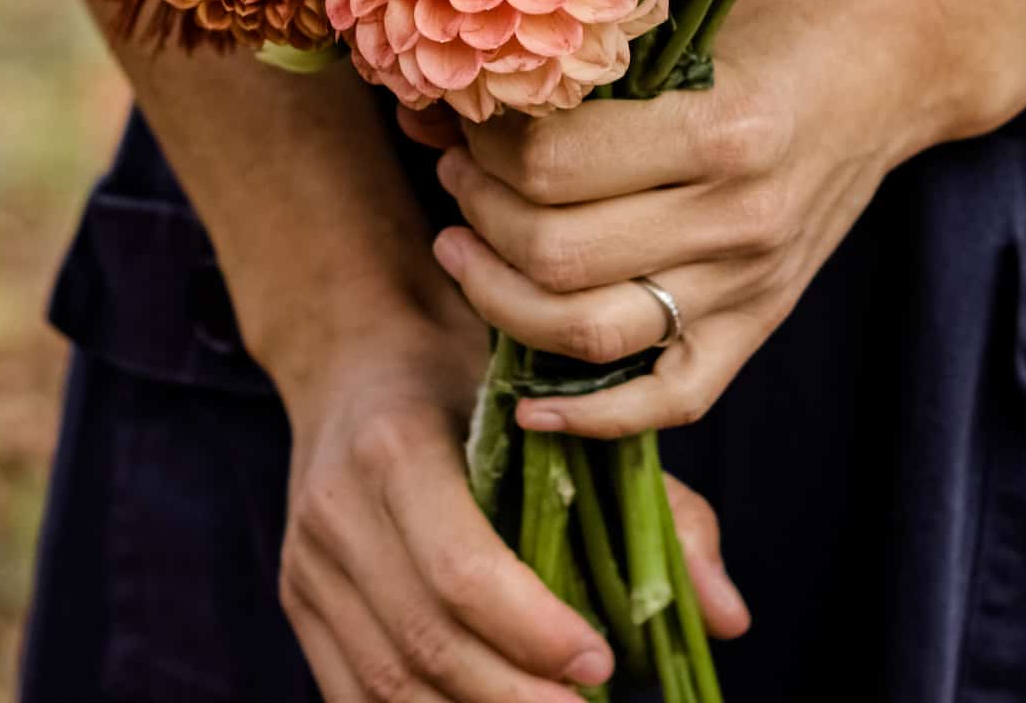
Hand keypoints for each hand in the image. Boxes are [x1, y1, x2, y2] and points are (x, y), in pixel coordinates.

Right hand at [270, 315, 747, 699]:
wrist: (352, 356)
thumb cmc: (470, 379)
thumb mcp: (562, 413)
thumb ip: (654, 503)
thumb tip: (728, 616)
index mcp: (395, 446)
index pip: (462, 570)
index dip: (534, 632)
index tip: (601, 664)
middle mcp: (336, 508)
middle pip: (425, 639)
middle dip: (512, 694)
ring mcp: (306, 561)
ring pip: (384, 680)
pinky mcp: (297, 600)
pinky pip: (351, 690)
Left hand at [412, 0, 1025, 437]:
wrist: (896, 62)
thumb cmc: (788, 17)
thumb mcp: (694, 14)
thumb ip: (588, 57)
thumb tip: (454, 84)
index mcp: (722, 125)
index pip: (552, 163)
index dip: (480, 143)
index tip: (460, 115)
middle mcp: (739, 217)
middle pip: (556, 250)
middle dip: (475, 213)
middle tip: (452, 173)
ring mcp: (752, 281)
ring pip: (588, 333)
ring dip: (499, 297)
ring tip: (463, 248)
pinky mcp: (762, 322)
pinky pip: (668, 400)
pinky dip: (589, 417)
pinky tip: (525, 396)